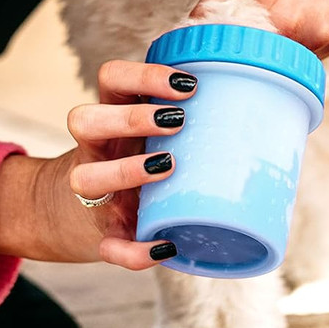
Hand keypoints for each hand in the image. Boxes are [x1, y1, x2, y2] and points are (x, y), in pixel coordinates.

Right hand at [0, 60, 196, 269]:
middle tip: (177, 120)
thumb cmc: (131, 157)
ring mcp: (93, 194)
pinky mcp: (103, 235)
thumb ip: (177, 111)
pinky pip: (109, 247)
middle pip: (84, 119)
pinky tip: (166, 245)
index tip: (188, 85)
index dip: (143, 76)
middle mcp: (94, 150)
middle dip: (131, 117)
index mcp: (109, 115)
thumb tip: (252, 99)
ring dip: (125, 170)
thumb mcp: (142, 128)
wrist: (76, 212)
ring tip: (167, 166)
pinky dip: (136, 251)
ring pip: (83, 178)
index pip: (110, 78)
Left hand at [194, 0, 328, 56]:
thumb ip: (214, 3)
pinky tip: (312, 9)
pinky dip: (315, 37)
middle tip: (263, 19)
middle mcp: (313, 34)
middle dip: (264, 48)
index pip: (249, 58)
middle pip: (277, 63)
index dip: (240, 48)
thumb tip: (188, 34)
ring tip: (289, 9)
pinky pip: (326, 49)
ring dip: (290, 44)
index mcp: (280, 20)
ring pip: (302, 59)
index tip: (236, 37)